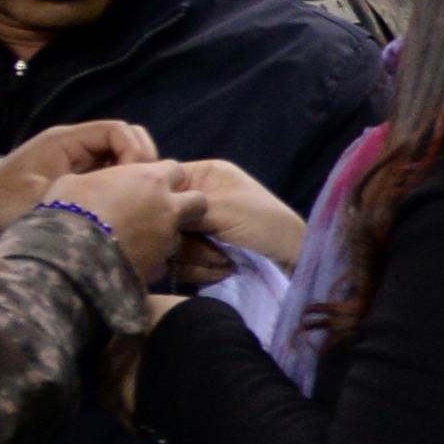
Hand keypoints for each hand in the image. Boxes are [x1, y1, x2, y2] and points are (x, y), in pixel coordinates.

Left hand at [0, 116, 159, 240]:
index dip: (136, 151)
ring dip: (132, 172)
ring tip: (134, 199)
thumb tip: (125, 198)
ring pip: (119, 154)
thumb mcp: (40, 201)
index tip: (137, 180)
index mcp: (64, 141)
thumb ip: (82, 193)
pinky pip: (107, 170)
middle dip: (141, 159)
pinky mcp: (73, 176)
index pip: (118, 130)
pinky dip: (121, 182)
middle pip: (125, 137)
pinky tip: (120, 204)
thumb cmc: (0, 206)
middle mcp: (72, 145)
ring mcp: (73, 160)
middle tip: (142, 190)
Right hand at [37, 159, 185, 280]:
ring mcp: (167, 239)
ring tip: (136, 240)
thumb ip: (101, 179)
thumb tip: (98, 184)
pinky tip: (129, 260)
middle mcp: (168, 208)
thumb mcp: (75, 181)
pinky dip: (151, 259)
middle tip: (160, 212)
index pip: (175, 170)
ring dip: (164, 235)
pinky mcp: (160, 267)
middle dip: (185, 205)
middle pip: (198, 202)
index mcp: (151, 180)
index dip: (163, 176)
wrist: (67, 254)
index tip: (148, 184)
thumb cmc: (67, 209)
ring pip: (179, 234)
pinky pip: (163, 260)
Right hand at [163, 156, 306, 271]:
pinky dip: (199, 268)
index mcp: (204, 173)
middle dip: (185, 239)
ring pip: (170, 240)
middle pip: (163, 216)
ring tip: (221, 262)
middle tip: (210, 248)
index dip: (161, 204)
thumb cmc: (264, 223)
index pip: (163, 181)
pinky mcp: (201, 246)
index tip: (171, 223)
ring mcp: (198, 222)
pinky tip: (221, 270)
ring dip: (195, 257)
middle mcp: (197, 194)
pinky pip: (182, 257)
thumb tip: (150, 212)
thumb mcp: (223, 209)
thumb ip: (183, 208)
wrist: (293, 256)